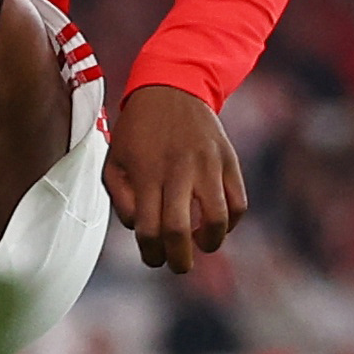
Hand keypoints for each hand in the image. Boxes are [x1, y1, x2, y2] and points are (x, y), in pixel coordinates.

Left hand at [103, 84, 247, 273]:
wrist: (172, 88)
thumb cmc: (138, 131)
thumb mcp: (114, 160)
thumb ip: (121, 198)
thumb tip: (140, 229)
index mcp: (146, 173)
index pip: (148, 230)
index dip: (151, 254)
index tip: (152, 257)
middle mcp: (178, 170)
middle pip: (179, 230)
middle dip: (179, 260)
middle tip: (178, 265)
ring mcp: (207, 165)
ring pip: (217, 220)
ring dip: (210, 243)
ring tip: (201, 244)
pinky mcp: (229, 161)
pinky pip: (238, 204)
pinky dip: (231, 223)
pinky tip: (217, 223)